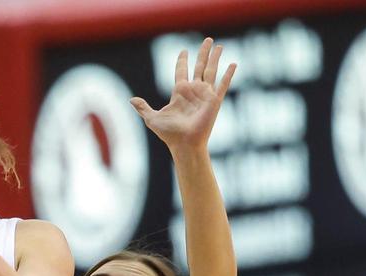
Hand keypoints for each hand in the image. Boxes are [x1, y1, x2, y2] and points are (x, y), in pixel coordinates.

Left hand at [129, 37, 235, 154]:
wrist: (184, 144)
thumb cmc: (169, 134)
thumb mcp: (152, 118)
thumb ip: (143, 107)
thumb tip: (131, 100)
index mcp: (180, 92)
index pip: (181, 71)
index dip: (182, 61)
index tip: (184, 51)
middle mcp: (194, 91)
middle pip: (199, 66)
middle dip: (203, 53)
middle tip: (207, 40)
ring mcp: (205, 95)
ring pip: (211, 71)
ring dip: (215, 58)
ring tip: (219, 45)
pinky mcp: (214, 101)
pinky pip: (223, 85)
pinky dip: (229, 74)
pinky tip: (234, 64)